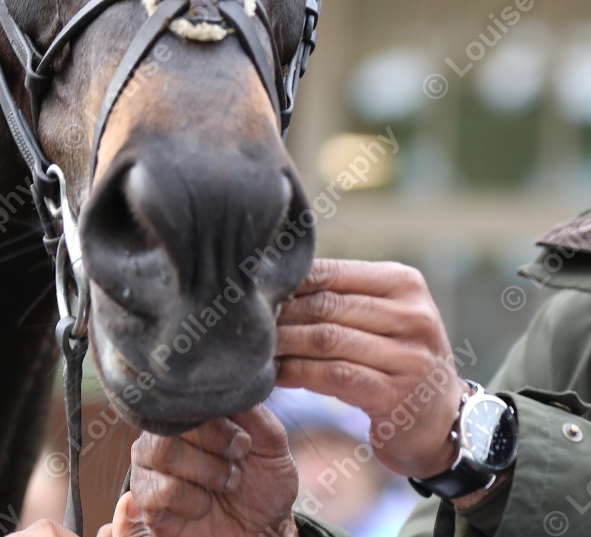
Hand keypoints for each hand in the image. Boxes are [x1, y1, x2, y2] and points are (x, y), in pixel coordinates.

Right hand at [105, 408, 298, 536]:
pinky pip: (160, 492)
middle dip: (213, 446)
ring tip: (226, 484)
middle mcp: (162, 433)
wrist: (262, 529)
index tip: (244, 442)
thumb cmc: (262, 481)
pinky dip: (193, 502)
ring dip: (206, 472)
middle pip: (171, 421)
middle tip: (236, 463)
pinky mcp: (147, 502)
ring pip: (163, 452)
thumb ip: (253, 413)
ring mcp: (150, 466)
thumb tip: (233, 386)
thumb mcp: (271, 443)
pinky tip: (204, 506)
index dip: (217, 421)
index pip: (186, 397)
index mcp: (189, 412)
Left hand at [276, 259, 464, 479]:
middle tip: (246, 320)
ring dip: (284, 344)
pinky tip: (275, 375)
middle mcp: (412, 315)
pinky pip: (333, 376)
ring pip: (327, 340)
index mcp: (404, 283)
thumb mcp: (385, 313)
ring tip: (254, 347)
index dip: (290, 281)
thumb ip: (343, 294)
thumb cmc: (399, 355)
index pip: (333, 272)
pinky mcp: (395, 395)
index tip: (255, 290)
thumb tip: (276, 279)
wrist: (444, 418)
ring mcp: (408, 357)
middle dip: (282, 313)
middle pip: (327, 305)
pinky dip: (298, 373)